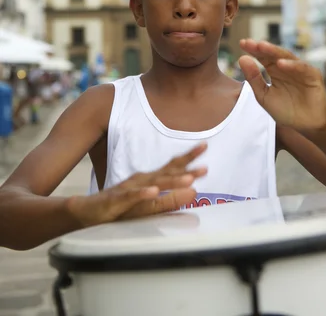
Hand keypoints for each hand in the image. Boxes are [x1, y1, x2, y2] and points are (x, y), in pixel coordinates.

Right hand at [67, 143, 206, 227]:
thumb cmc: (119, 209)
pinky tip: (153, 192)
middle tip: (205, 158)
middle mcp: (141, 181)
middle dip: (186, 165)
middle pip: (166, 172)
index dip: (188, 160)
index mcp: (149, 181)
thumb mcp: (148, 207)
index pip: (172, 168)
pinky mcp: (115, 201)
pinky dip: (142, 194)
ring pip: (153, 184)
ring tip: (189, 179)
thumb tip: (195, 191)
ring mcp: (129, 190)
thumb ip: (170, 200)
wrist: (86, 212)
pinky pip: (130, 197)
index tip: (204, 148)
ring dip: (171, 181)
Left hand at [239, 39, 325, 131]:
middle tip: (250, 43)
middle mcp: (287, 67)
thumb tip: (242, 58)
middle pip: (273, 54)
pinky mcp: (313, 76)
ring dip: (275, 51)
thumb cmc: (284, 110)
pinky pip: (302, 68)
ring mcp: (300, 70)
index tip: (242, 43)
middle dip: (262, 48)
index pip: (263, 57)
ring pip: (287, 57)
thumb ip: (253, 79)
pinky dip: (292, 65)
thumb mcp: (264, 96)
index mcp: (274, 70)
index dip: (253, 50)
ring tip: (262, 46)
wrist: (305, 126)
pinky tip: (281, 63)